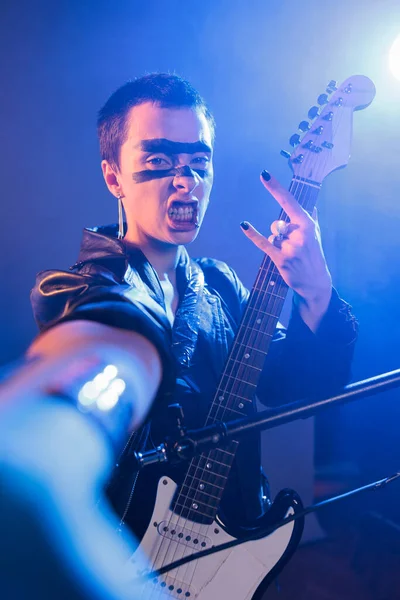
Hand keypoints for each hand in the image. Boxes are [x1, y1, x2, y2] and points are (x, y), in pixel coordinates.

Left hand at [240, 171, 331, 331]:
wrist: (316, 281)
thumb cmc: (314, 255)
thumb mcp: (316, 234)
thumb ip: (311, 218)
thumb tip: (311, 205)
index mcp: (307, 224)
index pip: (289, 201)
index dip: (275, 188)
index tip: (264, 174)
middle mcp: (299, 234)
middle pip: (277, 224)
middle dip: (280, 233)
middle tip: (293, 245)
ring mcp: (290, 247)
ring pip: (272, 235)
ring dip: (277, 243)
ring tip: (290, 254)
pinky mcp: (280, 259)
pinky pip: (263, 243)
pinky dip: (252, 234)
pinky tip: (244, 225)